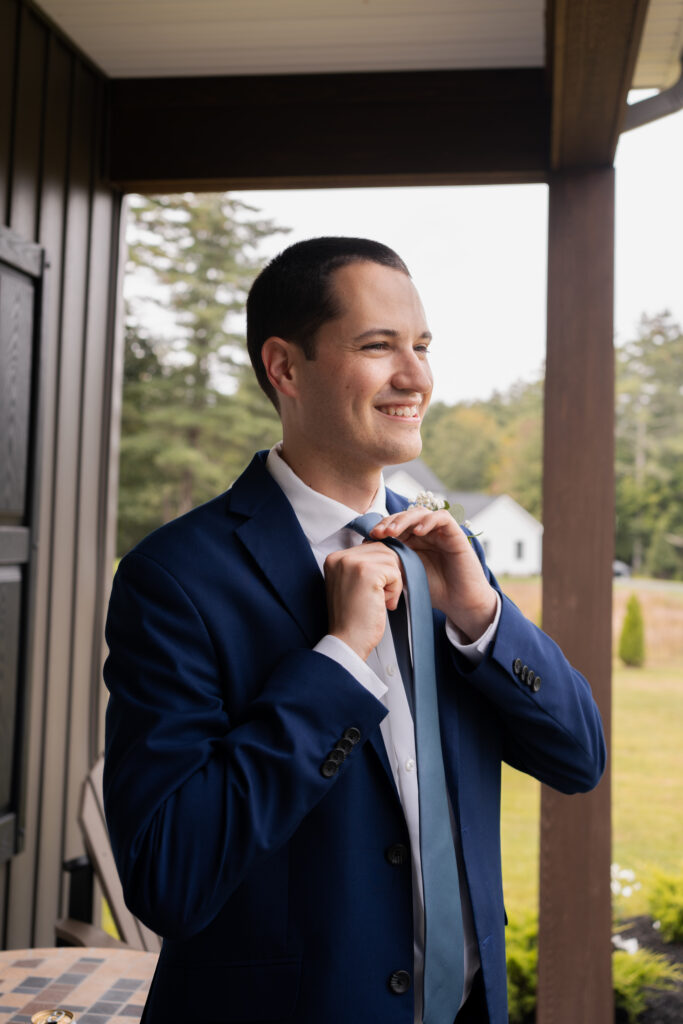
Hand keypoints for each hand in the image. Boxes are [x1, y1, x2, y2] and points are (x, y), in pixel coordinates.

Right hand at [324, 543, 403, 660]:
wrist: (348, 640)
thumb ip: (363, 566)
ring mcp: (353, 563)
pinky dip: (394, 591)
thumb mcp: (352, 584)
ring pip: (391, 560)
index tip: (370, 591)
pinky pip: (395, 573)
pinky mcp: (367, 573)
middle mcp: (341, 557)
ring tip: (378, 600)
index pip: (371, 547)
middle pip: (383, 550)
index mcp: (335, 558)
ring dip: (392, 583)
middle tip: (378, 597)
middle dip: (388, 574)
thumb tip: (389, 553)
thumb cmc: (353, 618)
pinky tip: (382, 604)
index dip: (380, 570)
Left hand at [368, 508, 496, 640]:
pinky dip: (429, 521)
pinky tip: (418, 532)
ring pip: (421, 513)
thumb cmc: (433, 589)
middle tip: (378, 533)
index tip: (368, 538)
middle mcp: (426, 532)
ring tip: (393, 532)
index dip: (381, 527)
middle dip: (389, 521)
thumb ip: (390, 560)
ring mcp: (440, 531)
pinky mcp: (456, 534)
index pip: (394, 524)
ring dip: (405, 519)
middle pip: (405, 515)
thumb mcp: (405, 574)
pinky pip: (442, 517)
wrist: (459, 603)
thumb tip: (366, 550)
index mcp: (412, 540)